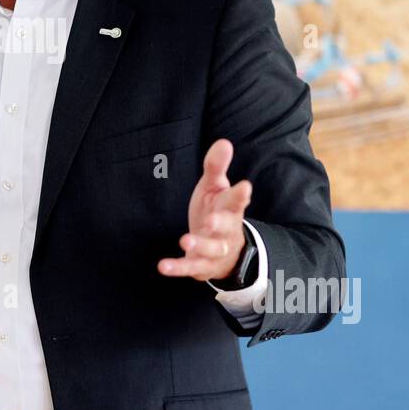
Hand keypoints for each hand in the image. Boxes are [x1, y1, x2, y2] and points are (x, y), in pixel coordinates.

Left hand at [157, 138, 251, 282]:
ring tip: (185, 241)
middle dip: (220, 224)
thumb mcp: (215, 188)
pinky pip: (191, 267)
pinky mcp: (202, 266)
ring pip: (211, 250)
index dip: (240, 194)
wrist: (225, 251)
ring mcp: (215, 250)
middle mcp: (226, 230)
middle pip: (226, 227)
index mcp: (230, 209)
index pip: (237, 200)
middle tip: (211, 220)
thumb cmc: (218, 211)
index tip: (245, 186)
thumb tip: (224, 142)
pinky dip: (178, 267)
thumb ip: (216, 167)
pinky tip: (163, 266)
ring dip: (199, 246)